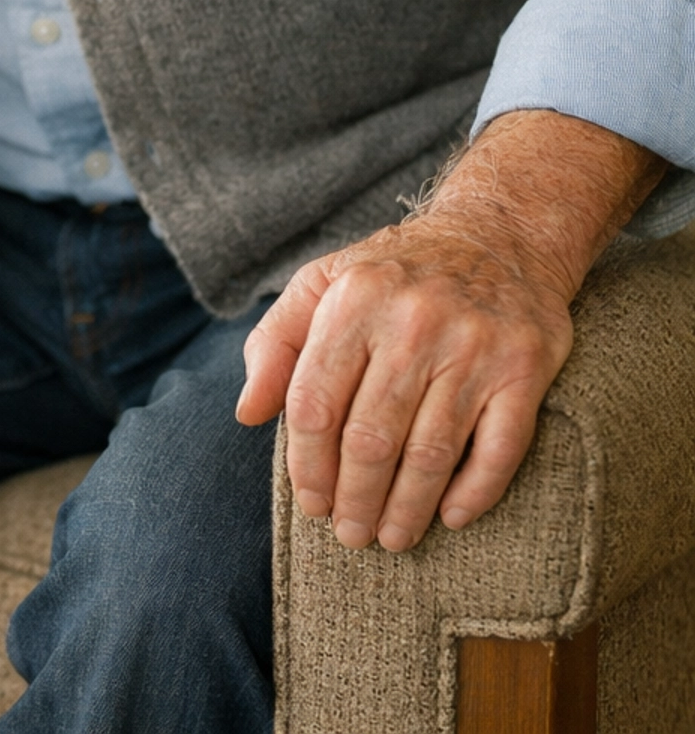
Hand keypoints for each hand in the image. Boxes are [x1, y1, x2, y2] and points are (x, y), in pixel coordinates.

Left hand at [236, 212, 571, 552]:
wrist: (498, 234)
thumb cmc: (394, 273)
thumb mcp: (323, 284)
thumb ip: (276, 343)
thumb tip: (247, 413)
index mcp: (354, 300)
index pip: (315, 404)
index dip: (308, 466)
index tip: (312, 501)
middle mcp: (414, 321)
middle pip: (371, 440)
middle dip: (355, 500)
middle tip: (351, 533)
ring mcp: (473, 346)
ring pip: (430, 454)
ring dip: (407, 509)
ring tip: (392, 537)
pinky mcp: (524, 367)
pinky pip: (498, 449)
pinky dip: (474, 493)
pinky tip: (451, 515)